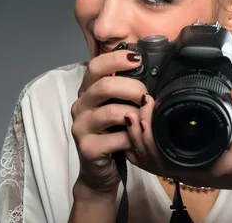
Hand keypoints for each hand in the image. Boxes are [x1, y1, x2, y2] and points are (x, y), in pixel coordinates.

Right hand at [70, 50, 146, 196]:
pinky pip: (117, 138)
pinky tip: (138, 139)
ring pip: (111, 112)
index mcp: (87, 92)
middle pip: (104, 86)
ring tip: (146, 118)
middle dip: (132, 87)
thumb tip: (151, 71)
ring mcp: (81, 128)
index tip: (137, 58)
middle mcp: (80, 106)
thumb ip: (124, 91)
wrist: (99, 172)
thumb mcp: (117, 108)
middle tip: (146, 95)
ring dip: (135, 114)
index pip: (95, 66)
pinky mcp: (88, 148)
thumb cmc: (112, 135)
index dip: (116, 58)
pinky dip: (133, 137)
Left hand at [123, 84, 231, 194]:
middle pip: (149, 158)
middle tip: (139, 105)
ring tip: (133, 114)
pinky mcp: (182, 166)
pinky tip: (135, 131)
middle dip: (138, 132)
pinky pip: (154, 161)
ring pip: (148, 162)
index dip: (149, 134)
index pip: (163, 156)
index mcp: (200, 166)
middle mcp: (187, 171)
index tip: (147, 109)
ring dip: (136, 139)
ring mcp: (183, 171)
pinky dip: (141, 148)